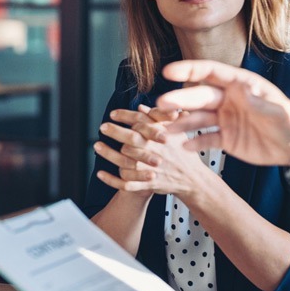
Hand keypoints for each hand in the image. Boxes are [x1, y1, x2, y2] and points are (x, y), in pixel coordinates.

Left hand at [94, 106, 218, 198]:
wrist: (192, 179)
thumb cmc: (183, 153)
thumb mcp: (176, 132)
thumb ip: (159, 118)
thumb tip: (141, 106)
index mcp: (162, 136)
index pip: (141, 122)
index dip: (125, 116)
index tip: (113, 114)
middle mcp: (156, 151)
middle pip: (131, 139)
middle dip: (115, 132)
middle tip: (103, 127)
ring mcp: (151, 168)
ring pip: (126, 160)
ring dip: (108, 153)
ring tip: (97, 146)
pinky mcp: (148, 183)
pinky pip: (126, 183)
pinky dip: (111, 180)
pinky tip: (100, 173)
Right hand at [157, 60, 289, 165]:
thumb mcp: (280, 112)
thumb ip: (261, 102)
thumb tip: (243, 90)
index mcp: (241, 85)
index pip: (211, 73)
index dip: (190, 70)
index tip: (169, 70)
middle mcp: (229, 100)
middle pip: (199, 96)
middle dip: (180, 99)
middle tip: (162, 103)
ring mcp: (226, 119)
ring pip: (198, 118)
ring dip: (181, 122)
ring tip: (165, 128)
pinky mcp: (226, 138)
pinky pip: (206, 139)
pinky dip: (194, 142)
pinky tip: (183, 146)